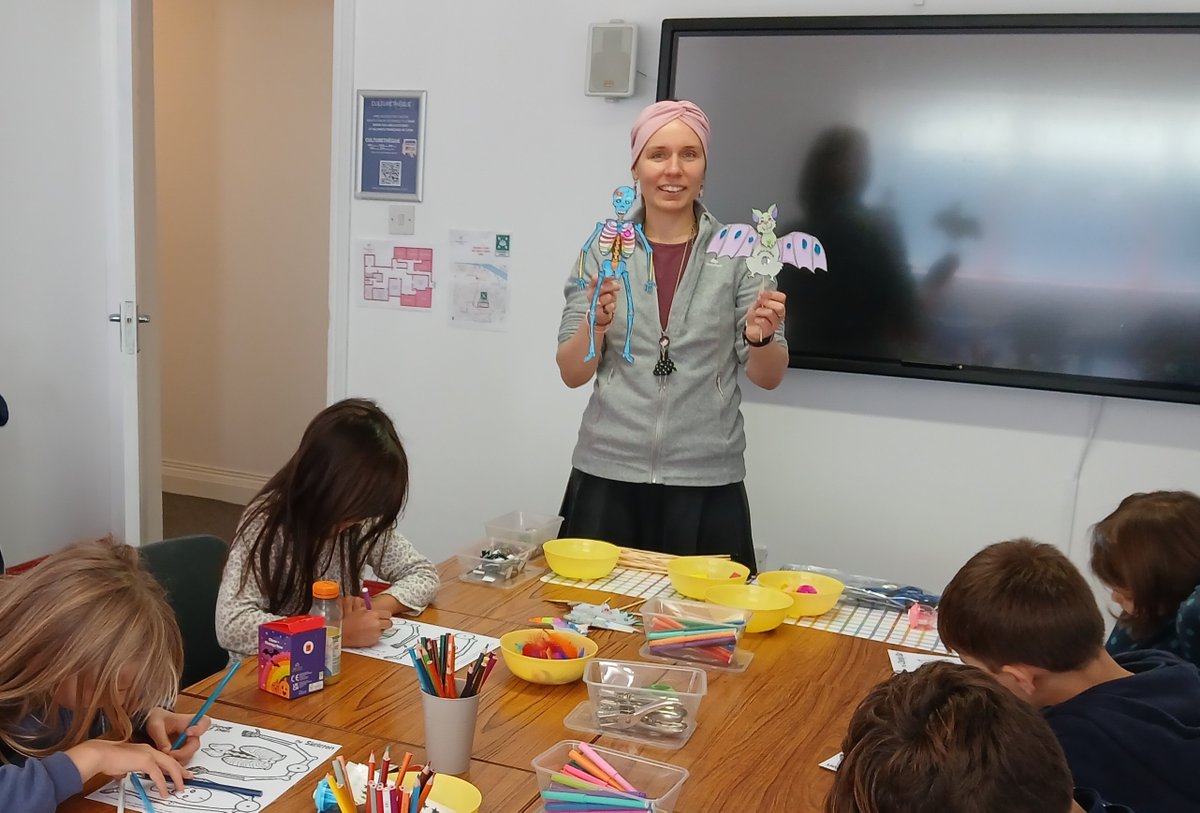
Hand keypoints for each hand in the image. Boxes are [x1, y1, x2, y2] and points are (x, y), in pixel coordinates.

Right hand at [66, 739, 192, 799]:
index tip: (178, 772)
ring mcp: (149, 754)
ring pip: (169, 766)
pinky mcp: (146, 761)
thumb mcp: (121, 766)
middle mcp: (149, 750)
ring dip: (176, 778)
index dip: (172, 766)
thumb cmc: (107, 759)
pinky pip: (159, 775)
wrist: (101, 755)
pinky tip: (165, 791)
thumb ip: (125, 769)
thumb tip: (123, 776)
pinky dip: (163, 785)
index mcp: (145, 750)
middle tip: (188, 778)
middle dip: (181, 770)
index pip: (164, 758)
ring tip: (180, 787)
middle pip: (171, 760)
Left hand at [144, 707, 208, 762]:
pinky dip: (172, 764)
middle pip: (195, 745)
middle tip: (169, 753)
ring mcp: (187, 746)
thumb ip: (161, 738)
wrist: (151, 726)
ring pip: (187, 756)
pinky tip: (163, 760)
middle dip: (182, 752)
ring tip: (162, 757)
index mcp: (189, 722)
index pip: (204, 722)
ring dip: (176, 759)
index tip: (188, 732)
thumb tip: (167, 751)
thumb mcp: (155, 726)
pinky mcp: (181, 755)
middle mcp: (192, 735)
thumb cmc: (156, 721)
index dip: (200, 728)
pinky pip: (181, 762)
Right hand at [340, 596, 391, 647]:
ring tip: (370, 629)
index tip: (383, 617)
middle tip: (380, 623)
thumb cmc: (349, 621)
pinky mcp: (373, 641)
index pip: (388, 614)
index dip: (385, 616)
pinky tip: (367, 634)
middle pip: (389, 623)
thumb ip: (370, 610)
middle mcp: (377, 624)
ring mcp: (376, 633)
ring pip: (384, 630)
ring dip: (380, 630)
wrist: (343, 633)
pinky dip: (374, 636)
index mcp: (374, 614)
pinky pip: (378, 637)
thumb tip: (375, 610)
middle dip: (385, 623)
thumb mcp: (359, 610)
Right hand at [586, 276, 619, 329]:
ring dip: (612, 297)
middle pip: (600, 288)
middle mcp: (591, 295)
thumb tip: (615, 274)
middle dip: (611, 286)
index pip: (595, 279)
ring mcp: (594, 304)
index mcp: (592, 287)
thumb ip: (608, 281)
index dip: (604, 276)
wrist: (600, 313)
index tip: (613, 276)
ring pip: (606, 298)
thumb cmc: (604, 297)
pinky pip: (609, 307)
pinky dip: (612, 306)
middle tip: (618, 286)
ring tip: (612, 298)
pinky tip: (611, 305)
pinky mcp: (598, 313)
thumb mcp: (606, 288)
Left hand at [746, 290, 785, 343]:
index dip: (772, 294)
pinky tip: (756, 320)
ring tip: (757, 313)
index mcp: (778, 306)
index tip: (762, 294)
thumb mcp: (757, 304)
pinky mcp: (769, 330)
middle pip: (780, 307)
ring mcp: (775, 323)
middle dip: (767, 303)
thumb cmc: (756, 316)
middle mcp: (779, 315)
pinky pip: (764, 321)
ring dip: (761, 311)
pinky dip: (758, 319)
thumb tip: (763, 293)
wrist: (752, 329)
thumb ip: (761, 298)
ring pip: (771, 313)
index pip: (782, 297)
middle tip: (760, 304)